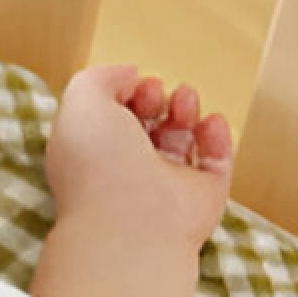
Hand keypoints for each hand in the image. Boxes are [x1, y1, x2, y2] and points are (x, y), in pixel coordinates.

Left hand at [30, 66, 232, 296]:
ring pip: (180, 139)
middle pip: (145, 126)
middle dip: (154, 98)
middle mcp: (124, 172)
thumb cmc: (99, 166)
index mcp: (90, 155)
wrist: (132, 222)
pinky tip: (209, 120)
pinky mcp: (201, 197)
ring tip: (184, 100)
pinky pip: (215, 161)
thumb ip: (98, 78)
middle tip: (156, 93)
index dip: (123, 93)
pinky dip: (216, 135)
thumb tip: (129, 74)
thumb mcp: (81, 103)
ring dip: (185, 110)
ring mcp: (164, 186)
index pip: (108, 119)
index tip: (134, 84)